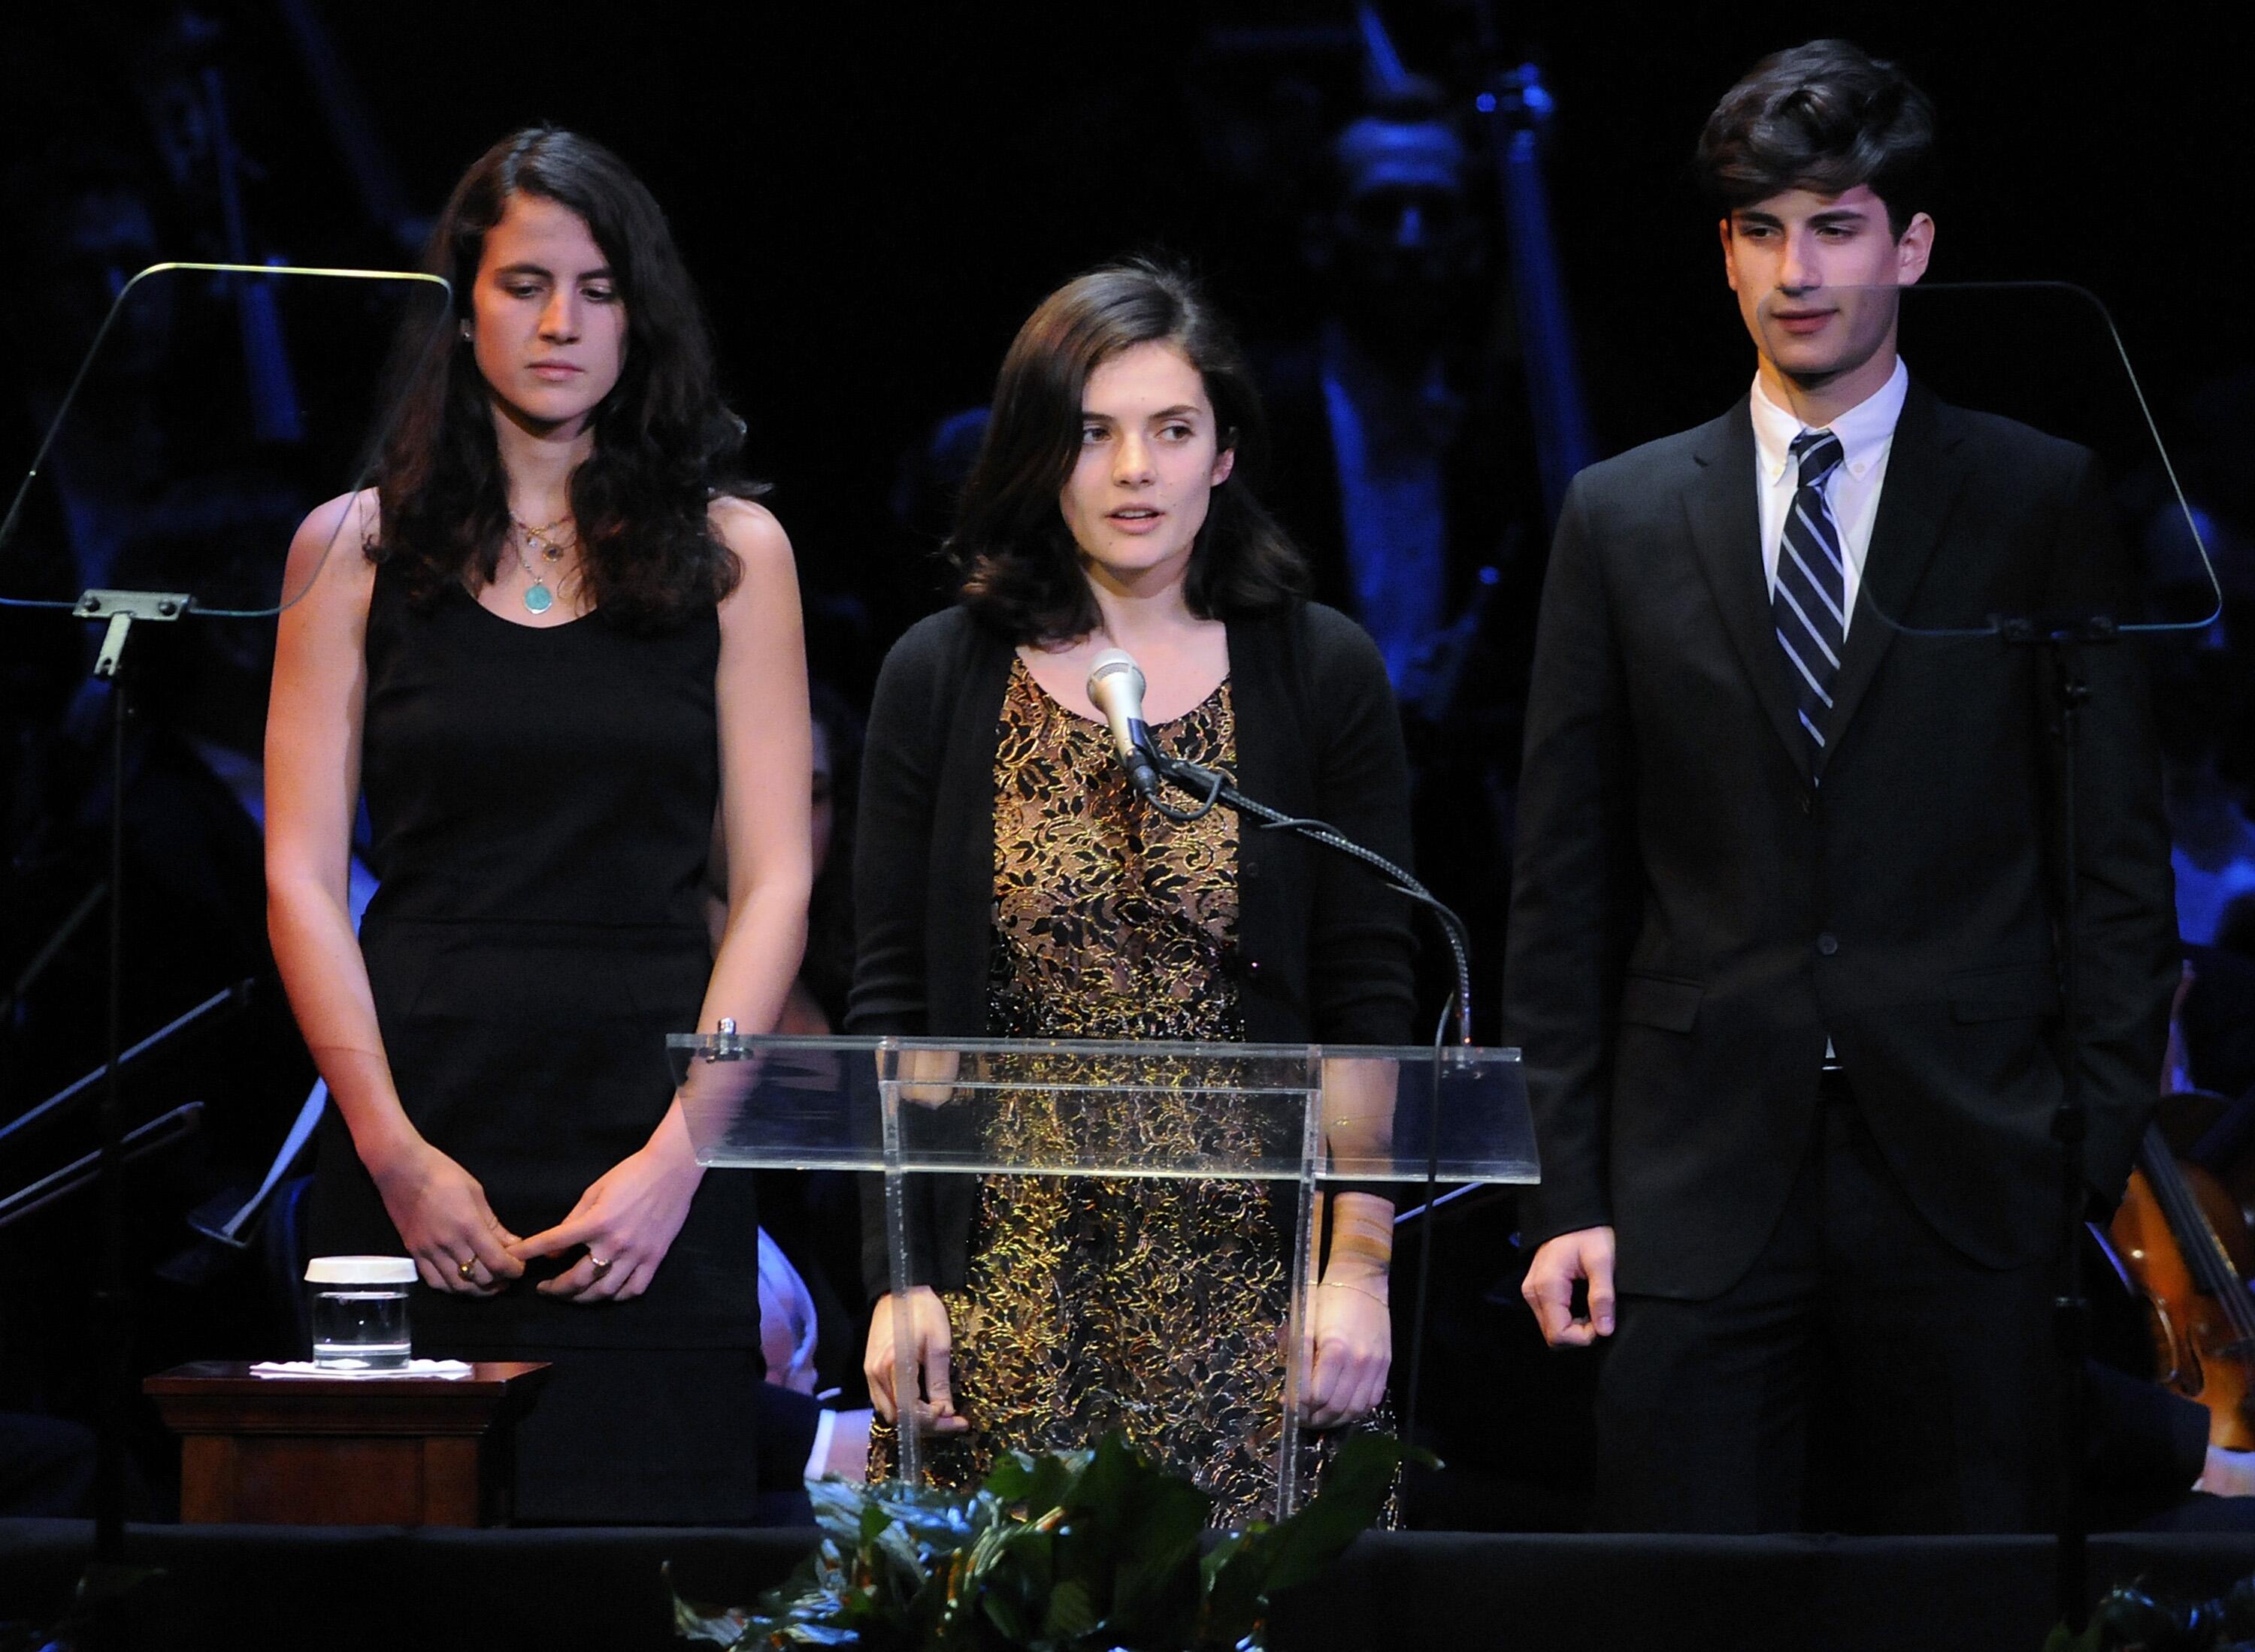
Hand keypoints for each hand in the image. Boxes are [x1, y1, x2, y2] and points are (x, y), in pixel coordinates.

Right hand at [370, 1139, 523, 1295]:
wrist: (401, 1169)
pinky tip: (462, 1281)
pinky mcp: (414, 1253)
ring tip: (488, 1283)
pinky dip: (452, 1287)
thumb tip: (513, 1245)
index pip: (497, 1261)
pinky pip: (434, 1282)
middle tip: (506, 1275)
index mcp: (468, 1225)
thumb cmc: (443, 1173)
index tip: (519, 1268)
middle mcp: (448, 1243)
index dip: (513, 1270)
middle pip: (479, 1278)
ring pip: (457, 1286)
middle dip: (499, 1281)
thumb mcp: (476, 1193)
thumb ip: (494, 1224)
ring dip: (477, 1289)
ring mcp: (428, 1251)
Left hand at [509, 1134, 701, 1303]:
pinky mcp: (655, 1258)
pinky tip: (607, 1292)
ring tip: (573, 1295)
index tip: (515, 1260)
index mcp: (597, 1222)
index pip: (554, 1243)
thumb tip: (555, 1253)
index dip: (530, 1252)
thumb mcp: (594, 1191)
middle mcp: (615, 1243)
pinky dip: (617, 1296)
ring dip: (582, 1298)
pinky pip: (633, 1289)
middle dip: (556, 1289)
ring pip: (604, 1291)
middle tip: (546, 1289)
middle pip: (578, 1279)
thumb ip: (572, 1221)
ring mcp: (637, 1254)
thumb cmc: (630, 1174)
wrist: (672, 1170)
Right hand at [863, 1287, 968, 1432]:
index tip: (954, 1416)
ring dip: (914, 1419)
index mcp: (895, 1365)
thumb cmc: (923, 1312)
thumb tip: (945, 1412)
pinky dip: (902, 1408)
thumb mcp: (939, 1344)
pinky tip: (922, 1404)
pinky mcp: (869, 1370)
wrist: (900, 1289)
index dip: (933, 1420)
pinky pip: (883, 1401)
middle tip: (953, 1421)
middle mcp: (876, 1374)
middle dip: (927, 1424)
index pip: (910, 1410)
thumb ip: (939, 1381)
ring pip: (890, 1412)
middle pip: (899, 1416)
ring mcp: (870, 1373)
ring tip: (940, 1414)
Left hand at [1301, 1275, 1391, 1427]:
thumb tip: (1291, 1392)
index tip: (1288, 1406)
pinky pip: (1372, 1400)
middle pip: (1335, 1407)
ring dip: (1335, 1419)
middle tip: (1301, 1417)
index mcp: (1335, 1348)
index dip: (1298, 1406)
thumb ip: (1299, 1360)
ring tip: (1319, 1418)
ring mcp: (1375, 1365)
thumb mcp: (1305, 1325)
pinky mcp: (1385, 1365)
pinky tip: (1342, 1408)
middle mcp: (1358, 1361)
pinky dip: (1355, 1410)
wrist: (1361, 1281)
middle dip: (1314, 1418)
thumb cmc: (1327, 1299)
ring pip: (1355, 1409)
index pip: (1315, 1395)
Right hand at [1521, 1225, 1615, 1347]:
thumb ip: (1602, 1296)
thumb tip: (1604, 1330)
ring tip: (1593, 1308)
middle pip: (1552, 1336)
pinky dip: (1568, 1318)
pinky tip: (1583, 1305)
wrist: (1571, 1213)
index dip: (1584, 1336)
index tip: (1603, 1321)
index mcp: (1547, 1286)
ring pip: (1551, 1328)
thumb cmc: (1587, 1231)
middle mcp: (1533, 1292)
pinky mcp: (1537, 1289)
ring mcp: (1532, 1291)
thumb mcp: (1601, 1260)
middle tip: (1600, 1315)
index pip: (1559, 1334)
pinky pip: (1550, 1316)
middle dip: (1579, 1334)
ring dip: (1574, 1327)